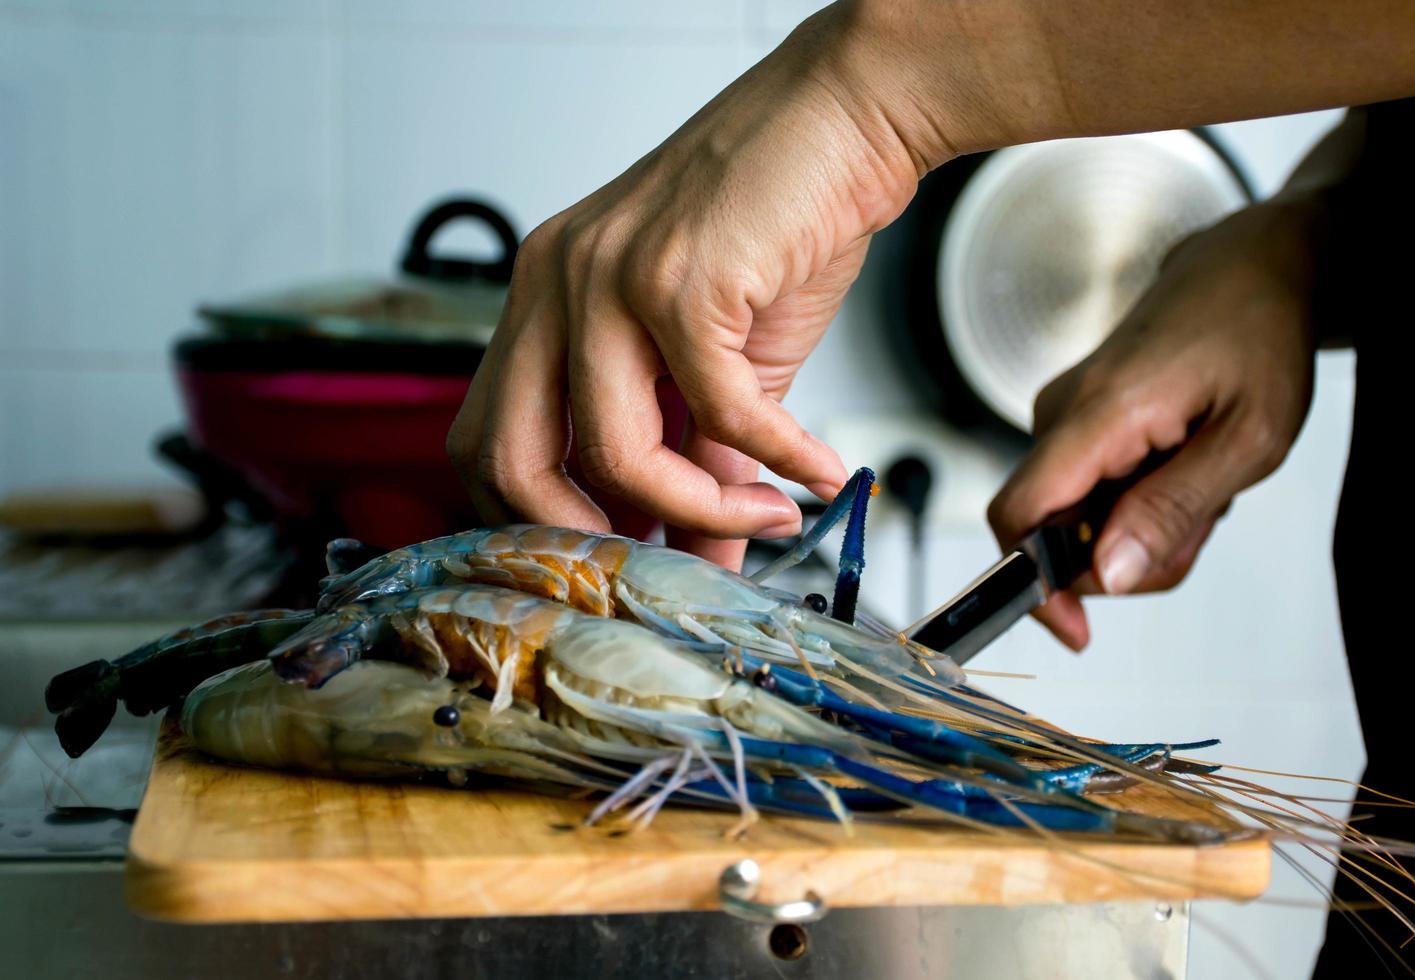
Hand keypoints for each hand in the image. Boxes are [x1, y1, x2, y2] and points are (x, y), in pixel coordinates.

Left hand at [448, 7, 927, 567]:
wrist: (844, 120)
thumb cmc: (777, 226)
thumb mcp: (722, 363)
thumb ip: (700, 461)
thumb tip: (704, 559)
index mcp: (544, 299)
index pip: (484, 440)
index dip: (536, 520)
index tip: (617, 559)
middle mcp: (554, 283)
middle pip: (507, 459)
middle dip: (583, 540)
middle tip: (662, 570)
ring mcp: (607, 276)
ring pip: (615, 450)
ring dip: (702, 512)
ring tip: (769, 518)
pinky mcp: (681, 277)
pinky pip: (721, 412)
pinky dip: (778, 459)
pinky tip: (816, 472)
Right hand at [987, 202, 1322, 649]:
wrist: (1251, 265)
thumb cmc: (1258, 334)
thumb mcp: (1249, 438)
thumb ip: (1173, 510)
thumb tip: (1106, 574)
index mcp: (1097, 415)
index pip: (1017, 516)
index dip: (1031, 584)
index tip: (1077, 627)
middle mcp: (1062, 415)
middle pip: (1054, 533)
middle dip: (1124, 557)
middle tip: (1202, 525)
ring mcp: (1065, 416)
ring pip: (1078, 519)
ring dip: (1141, 528)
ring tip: (1204, 482)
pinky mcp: (1077, 421)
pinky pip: (1090, 491)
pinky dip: (1138, 502)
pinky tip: (1183, 467)